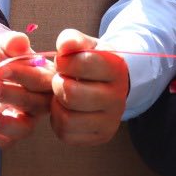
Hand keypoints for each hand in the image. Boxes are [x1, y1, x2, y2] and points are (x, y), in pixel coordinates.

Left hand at [0, 31, 50, 146]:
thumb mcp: (2, 46)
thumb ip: (10, 43)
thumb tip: (20, 41)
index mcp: (44, 76)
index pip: (42, 79)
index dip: (23, 75)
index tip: (1, 69)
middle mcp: (41, 99)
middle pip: (35, 104)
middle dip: (10, 96)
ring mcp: (27, 117)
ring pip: (25, 128)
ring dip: (3, 123)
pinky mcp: (11, 131)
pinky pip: (8, 141)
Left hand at [49, 29, 129, 145]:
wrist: (107, 84)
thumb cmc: (91, 61)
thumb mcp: (85, 45)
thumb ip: (72, 39)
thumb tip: (64, 46)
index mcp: (116, 69)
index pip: (82, 63)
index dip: (64, 62)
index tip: (64, 62)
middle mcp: (118, 98)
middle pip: (72, 94)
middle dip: (58, 84)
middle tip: (60, 80)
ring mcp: (111, 121)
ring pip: (67, 119)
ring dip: (56, 105)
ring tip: (62, 95)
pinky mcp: (101, 136)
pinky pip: (66, 135)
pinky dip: (58, 122)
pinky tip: (65, 110)